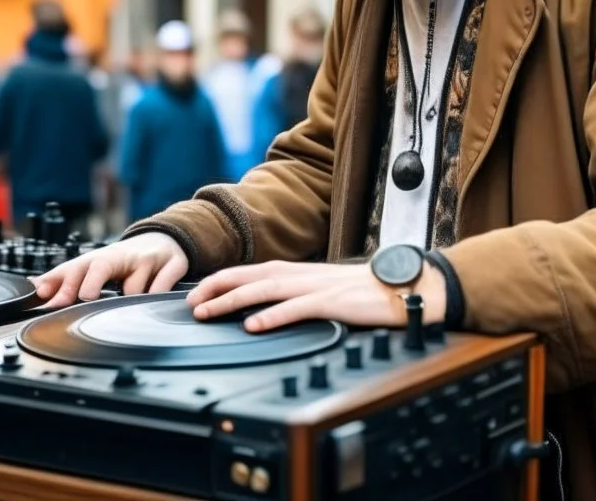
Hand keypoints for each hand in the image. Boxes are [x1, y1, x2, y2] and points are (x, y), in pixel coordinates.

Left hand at [32, 233, 187, 307]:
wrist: (166, 240)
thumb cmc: (124, 259)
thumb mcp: (95, 264)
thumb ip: (64, 277)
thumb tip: (32, 286)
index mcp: (101, 257)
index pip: (78, 267)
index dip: (63, 285)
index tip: (51, 304)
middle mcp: (123, 255)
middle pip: (100, 266)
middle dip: (90, 286)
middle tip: (86, 299)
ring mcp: (148, 260)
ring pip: (133, 288)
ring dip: (129, 300)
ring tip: (130, 302)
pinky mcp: (173, 265)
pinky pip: (161, 289)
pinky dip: (155, 297)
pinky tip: (154, 299)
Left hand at [186, 259, 446, 332]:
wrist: (406, 287)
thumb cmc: (368, 292)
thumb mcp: (327, 291)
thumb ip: (301, 295)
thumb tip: (272, 307)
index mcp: (302, 272)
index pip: (254, 271)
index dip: (224, 279)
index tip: (198, 290)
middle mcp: (304, 274)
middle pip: (252, 276)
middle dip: (217, 287)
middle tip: (190, 302)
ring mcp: (317, 286)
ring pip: (266, 289)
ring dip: (233, 300)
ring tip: (209, 312)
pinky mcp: (333, 301)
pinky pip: (297, 308)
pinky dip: (273, 315)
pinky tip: (254, 325)